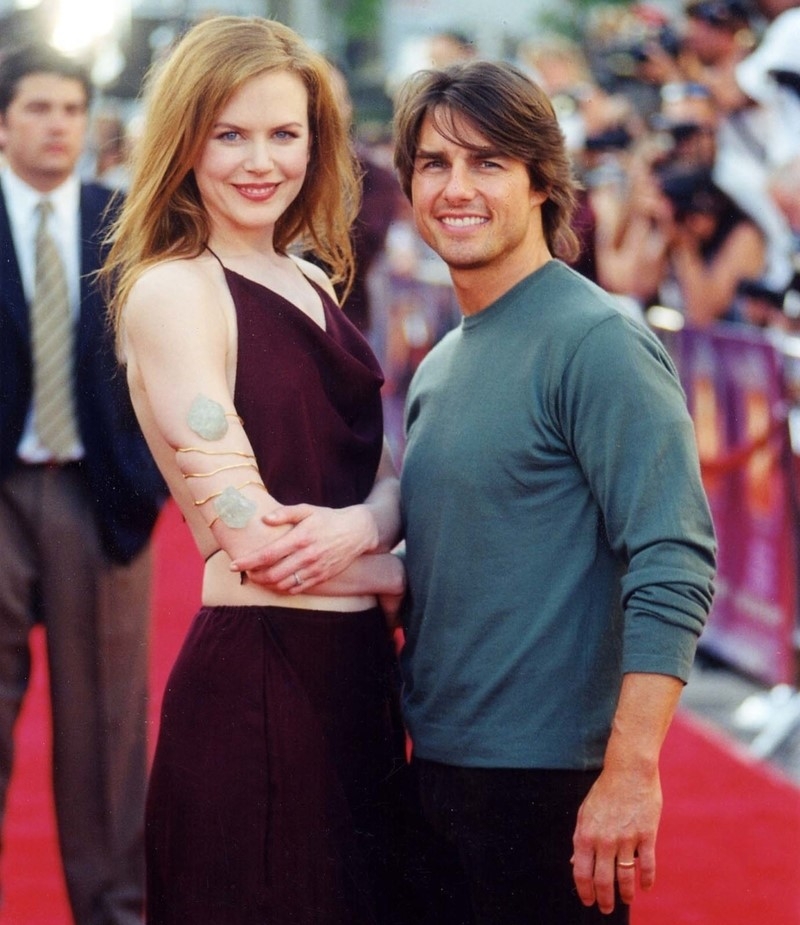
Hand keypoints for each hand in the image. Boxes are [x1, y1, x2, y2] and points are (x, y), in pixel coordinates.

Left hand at [229, 503, 377, 591]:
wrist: (357, 531)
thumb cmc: (328, 518)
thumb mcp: (307, 509)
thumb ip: (285, 513)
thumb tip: (265, 519)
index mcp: (300, 537)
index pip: (268, 554)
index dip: (248, 562)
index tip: (234, 564)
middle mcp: (307, 555)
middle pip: (273, 574)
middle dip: (255, 576)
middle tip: (246, 572)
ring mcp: (315, 568)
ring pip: (283, 584)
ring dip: (267, 584)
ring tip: (259, 578)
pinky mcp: (322, 577)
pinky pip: (297, 588)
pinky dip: (283, 589)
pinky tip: (277, 583)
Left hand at [570, 764, 661, 913]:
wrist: (629, 770)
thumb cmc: (605, 791)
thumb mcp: (585, 812)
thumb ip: (581, 838)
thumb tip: (573, 862)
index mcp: (585, 834)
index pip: (581, 872)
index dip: (584, 891)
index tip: (588, 901)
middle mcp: (604, 840)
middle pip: (603, 881)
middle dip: (604, 899)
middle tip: (606, 908)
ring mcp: (626, 839)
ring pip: (625, 877)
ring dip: (625, 893)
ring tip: (626, 900)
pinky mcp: (647, 835)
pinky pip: (648, 866)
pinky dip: (646, 880)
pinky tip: (645, 887)